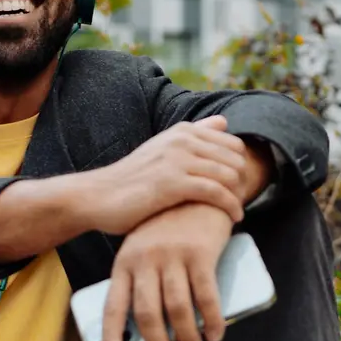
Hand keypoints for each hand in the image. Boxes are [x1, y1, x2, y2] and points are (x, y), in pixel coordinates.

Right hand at [80, 118, 249, 235]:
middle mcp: (182, 140)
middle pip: (235, 159)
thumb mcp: (162, 150)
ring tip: (236, 213)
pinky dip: (230, 206)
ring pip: (229, 175)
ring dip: (239, 197)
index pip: (232, 144)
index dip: (239, 168)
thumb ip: (194, 135)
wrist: (98, 197)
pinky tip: (233, 219)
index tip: (237, 188)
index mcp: (182, 131)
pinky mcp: (173, 183)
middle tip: (239, 203)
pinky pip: (216, 192)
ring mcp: (177, 160)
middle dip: (243, 183)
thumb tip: (223, 121)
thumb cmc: (131, 180)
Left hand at [99, 202, 234, 340]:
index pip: (114, 305)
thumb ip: (141, 280)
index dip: (110, 336)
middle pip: (147, 314)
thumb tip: (146, 328)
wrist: (197, 193)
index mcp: (125, 262)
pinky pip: (206, 296)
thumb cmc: (168, 229)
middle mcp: (145, 260)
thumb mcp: (144, 249)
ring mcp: (173, 256)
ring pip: (177, 309)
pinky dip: (211, 320)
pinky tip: (215, 333)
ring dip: (186, 337)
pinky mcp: (200, 253)